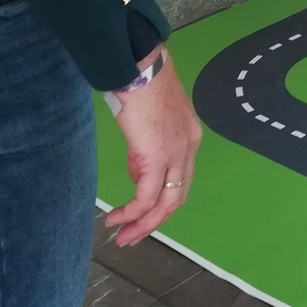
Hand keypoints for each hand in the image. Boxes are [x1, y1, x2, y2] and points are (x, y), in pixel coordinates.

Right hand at [104, 49, 202, 246]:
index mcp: (189, 138)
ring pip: (165, 204)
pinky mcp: (157, 158)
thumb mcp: (149, 121)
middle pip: (176, 198)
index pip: (180, 180)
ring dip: (143, 225)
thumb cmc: (141, 86)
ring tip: (123, 237)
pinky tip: (116, 219)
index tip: (140, 212)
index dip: (162, 200)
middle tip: (132, 236)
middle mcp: (188, 149)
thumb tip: (137, 171)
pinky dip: (132, 213)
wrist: (140, 69)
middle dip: (154, 222)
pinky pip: (146, 197)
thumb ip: (147, 147)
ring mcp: (175, 154)